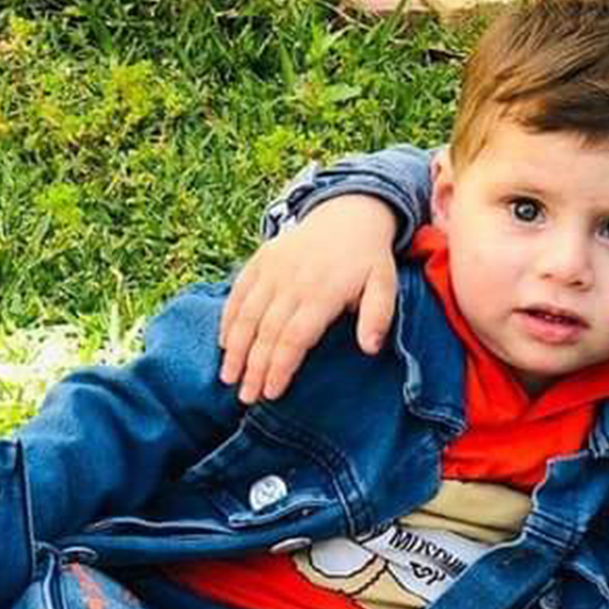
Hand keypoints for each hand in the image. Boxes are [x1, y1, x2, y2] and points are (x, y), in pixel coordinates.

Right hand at [219, 194, 399, 402]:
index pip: (294, 337)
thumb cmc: (368, 258)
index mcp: (322, 292)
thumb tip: (369, 349)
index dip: (280, 366)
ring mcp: (272, 269)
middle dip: (253, 367)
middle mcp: (292, 281)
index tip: (271, 392)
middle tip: (245, 397)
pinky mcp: (261, 260)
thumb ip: (378, 316)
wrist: (348, 212)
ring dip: (235, 349)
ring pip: (247, 315)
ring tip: (228, 377)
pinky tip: (224, 344)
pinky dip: (228, 319)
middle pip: (266, 332)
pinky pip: (238, 293)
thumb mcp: (384, 284)